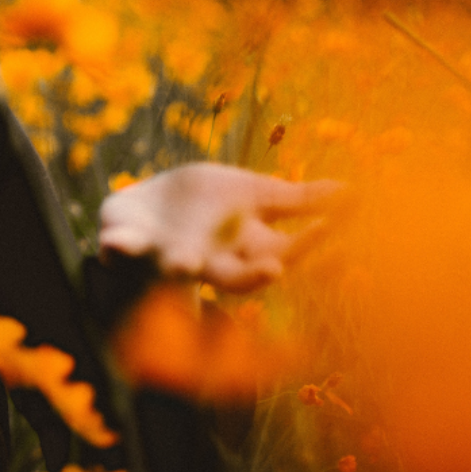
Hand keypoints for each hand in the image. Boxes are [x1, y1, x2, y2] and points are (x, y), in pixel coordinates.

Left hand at [99, 162, 341, 292]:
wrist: (147, 204)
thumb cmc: (208, 205)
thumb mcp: (256, 195)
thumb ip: (300, 200)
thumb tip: (359, 193)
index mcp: (244, 249)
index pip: (284, 255)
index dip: (310, 247)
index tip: (334, 233)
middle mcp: (209, 262)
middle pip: (236, 278)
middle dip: (253, 277)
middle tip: (274, 271)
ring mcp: (165, 255)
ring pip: (176, 270)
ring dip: (180, 267)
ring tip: (185, 264)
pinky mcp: (127, 243)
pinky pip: (121, 249)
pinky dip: (118, 248)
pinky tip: (111, 245)